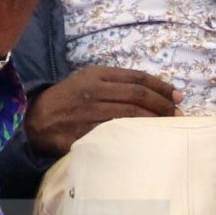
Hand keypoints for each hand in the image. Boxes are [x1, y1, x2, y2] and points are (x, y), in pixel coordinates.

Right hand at [23, 66, 177, 157]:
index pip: (138, 78)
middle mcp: (95, 91)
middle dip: (163, 105)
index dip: (161, 87)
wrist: (35, 119)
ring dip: (155, 122)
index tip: (178, 96)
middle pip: (138, 97)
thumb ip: (115, 80)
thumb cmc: (67, 98)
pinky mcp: (85, 134)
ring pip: (131, 116)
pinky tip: (148, 140)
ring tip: (170, 127)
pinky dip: (136, 136)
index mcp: (97, 75)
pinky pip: (117, 135)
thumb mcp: (87, 78)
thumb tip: (150, 89)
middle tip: (179, 114)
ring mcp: (89, 114)